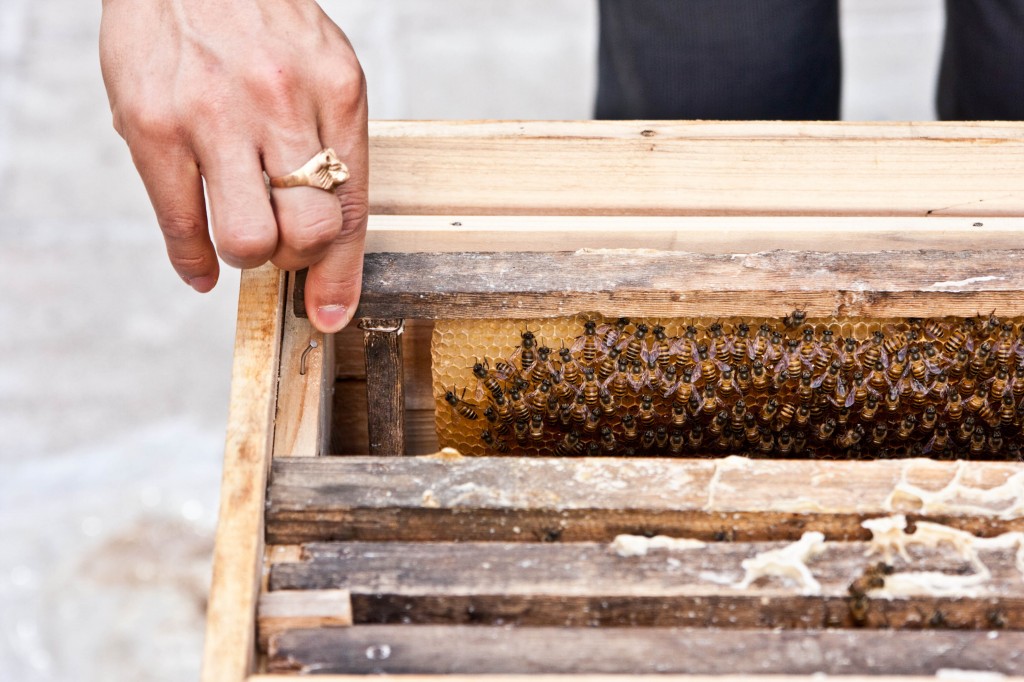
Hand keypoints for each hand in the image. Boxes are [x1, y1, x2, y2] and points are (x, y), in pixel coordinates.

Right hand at [100, 0, 367, 331]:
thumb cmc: (258, 22)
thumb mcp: (319, 68)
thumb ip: (329, 145)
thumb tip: (330, 242)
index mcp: (335, 90)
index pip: (352, 207)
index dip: (343, 274)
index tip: (332, 310)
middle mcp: (278, 103)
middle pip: (307, 232)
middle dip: (298, 257)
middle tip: (284, 241)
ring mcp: (212, 114)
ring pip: (248, 238)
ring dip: (250, 255)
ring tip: (246, 232)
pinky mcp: (152, 124)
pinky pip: (180, 224)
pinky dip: (192, 261)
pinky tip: (201, 266)